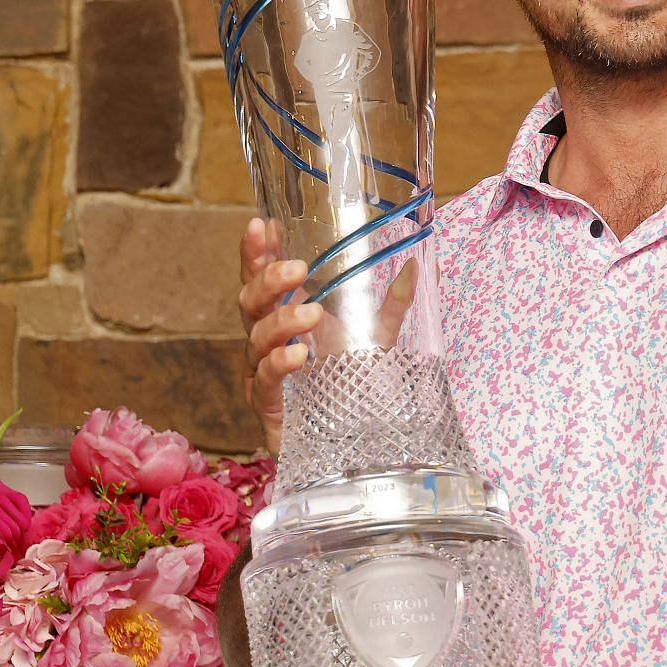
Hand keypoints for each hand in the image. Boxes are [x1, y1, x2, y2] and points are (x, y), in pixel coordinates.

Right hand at [236, 219, 423, 453]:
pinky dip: (278, 364)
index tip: (262, 224)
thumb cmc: (350, 384)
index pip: (262, 277)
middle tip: (297, 269)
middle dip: (267, 280)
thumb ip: (393, 304)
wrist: (349, 443)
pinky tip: (297, 357)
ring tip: (310, 315)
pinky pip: (263, 379)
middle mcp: (268, 340)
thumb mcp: (376, 338)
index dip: (257, 252)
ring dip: (280, 321)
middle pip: (249, 301)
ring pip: (255, 337)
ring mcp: (263, 372)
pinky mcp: (268, 405)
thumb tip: (417, 266)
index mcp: (286, 316)